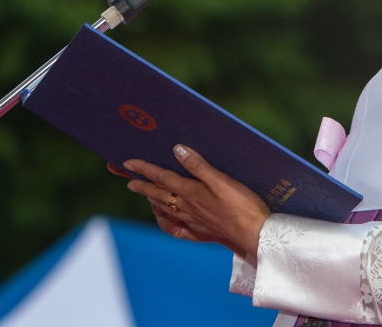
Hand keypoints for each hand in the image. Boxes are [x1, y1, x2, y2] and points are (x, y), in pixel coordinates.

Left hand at [110, 145, 270, 256]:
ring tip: (144, 193)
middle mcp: (187, 208)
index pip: (161, 177)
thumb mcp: (221, 179)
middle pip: (158, 194)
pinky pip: (177, 228)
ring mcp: (193, 222)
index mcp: (190, 192)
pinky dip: (166, 222)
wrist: (255, 233)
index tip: (127, 163)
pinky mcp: (202, 232)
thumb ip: (198, 165)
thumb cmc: (242, 204)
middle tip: (126, 178)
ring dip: (152, 200)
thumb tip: (176, 149)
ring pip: (165, 209)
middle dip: (140, 184)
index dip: (143, 169)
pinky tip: (165, 219)